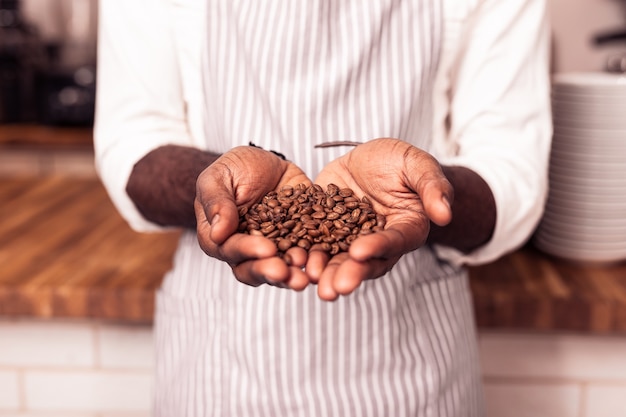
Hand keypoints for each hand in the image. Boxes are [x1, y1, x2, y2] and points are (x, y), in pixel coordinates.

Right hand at [195, 146, 311, 289]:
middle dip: (270, 271)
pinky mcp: (298, 241)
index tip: (266, 249)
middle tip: (285, 272)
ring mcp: (274, 248)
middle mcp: (246, 250)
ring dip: (291, 275)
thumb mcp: (218, 178)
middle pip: (253, 269)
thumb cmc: (234, 169)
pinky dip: (313, 260)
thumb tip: (217, 234)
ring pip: (279, 269)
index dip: (247, 251)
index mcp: (220, 239)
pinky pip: (306, 254)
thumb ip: (216, 203)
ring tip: (304, 277)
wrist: (266, 161)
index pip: (230, 250)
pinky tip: (323, 260)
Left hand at [308, 138, 452, 300]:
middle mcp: (378, 241)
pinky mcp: (325, 231)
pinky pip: (314, 244)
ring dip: (324, 272)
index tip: (359, 253)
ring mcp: (350, 239)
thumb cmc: (400, 161)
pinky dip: (303, 254)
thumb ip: (433, 187)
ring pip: (338, 259)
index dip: (378, 247)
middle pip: (365, 262)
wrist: (369, 159)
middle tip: (332, 289)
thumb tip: (445, 215)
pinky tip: (288, 260)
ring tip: (308, 280)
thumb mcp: (417, 164)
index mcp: (406, 228)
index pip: (394, 241)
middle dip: (348, 274)